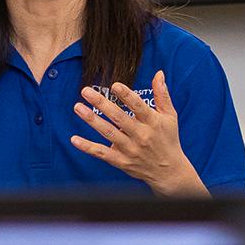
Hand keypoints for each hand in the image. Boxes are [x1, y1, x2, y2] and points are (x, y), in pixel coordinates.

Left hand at [69, 70, 207, 196]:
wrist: (169, 171)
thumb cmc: (168, 139)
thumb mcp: (170, 116)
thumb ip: (162, 95)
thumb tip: (159, 73)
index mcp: (153, 122)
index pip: (138, 106)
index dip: (127, 95)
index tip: (115, 85)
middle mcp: (141, 135)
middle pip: (119, 118)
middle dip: (101, 103)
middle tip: (85, 91)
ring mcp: (130, 149)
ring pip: (108, 133)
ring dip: (92, 120)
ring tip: (78, 107)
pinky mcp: (121, 161)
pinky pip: (102, 153)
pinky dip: (87, 147)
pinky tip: (74, 139)